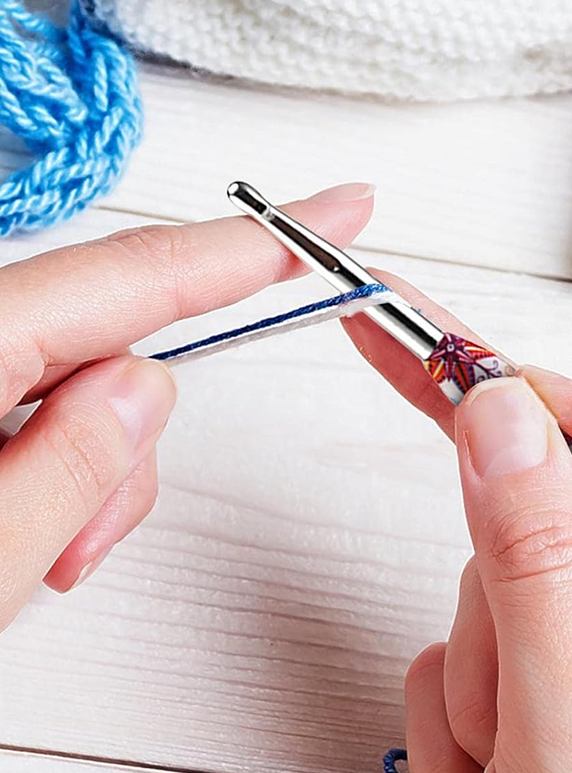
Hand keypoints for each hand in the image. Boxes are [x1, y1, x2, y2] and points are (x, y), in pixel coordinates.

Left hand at [0, 184, 372, 628]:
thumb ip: (68, 470)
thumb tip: (145, 382)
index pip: (132, 276)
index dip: (251, 248)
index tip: (338, 209)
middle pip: (99, 346)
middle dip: (125, 442)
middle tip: (80, 547)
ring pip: (72, 392)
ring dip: (85, 478)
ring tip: (38, 563)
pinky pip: (32, 418)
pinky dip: (51, 481)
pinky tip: (20, 540)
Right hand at [344, 278, 571, 772]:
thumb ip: (537, 566)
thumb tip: (504, 414)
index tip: (537, 422)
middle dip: (514, 522)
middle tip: (406, 360)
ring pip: (527, 560)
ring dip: (485, 650)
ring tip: (499, 754)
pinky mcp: (570, 690)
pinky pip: (488, 626)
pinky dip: (461, 694)